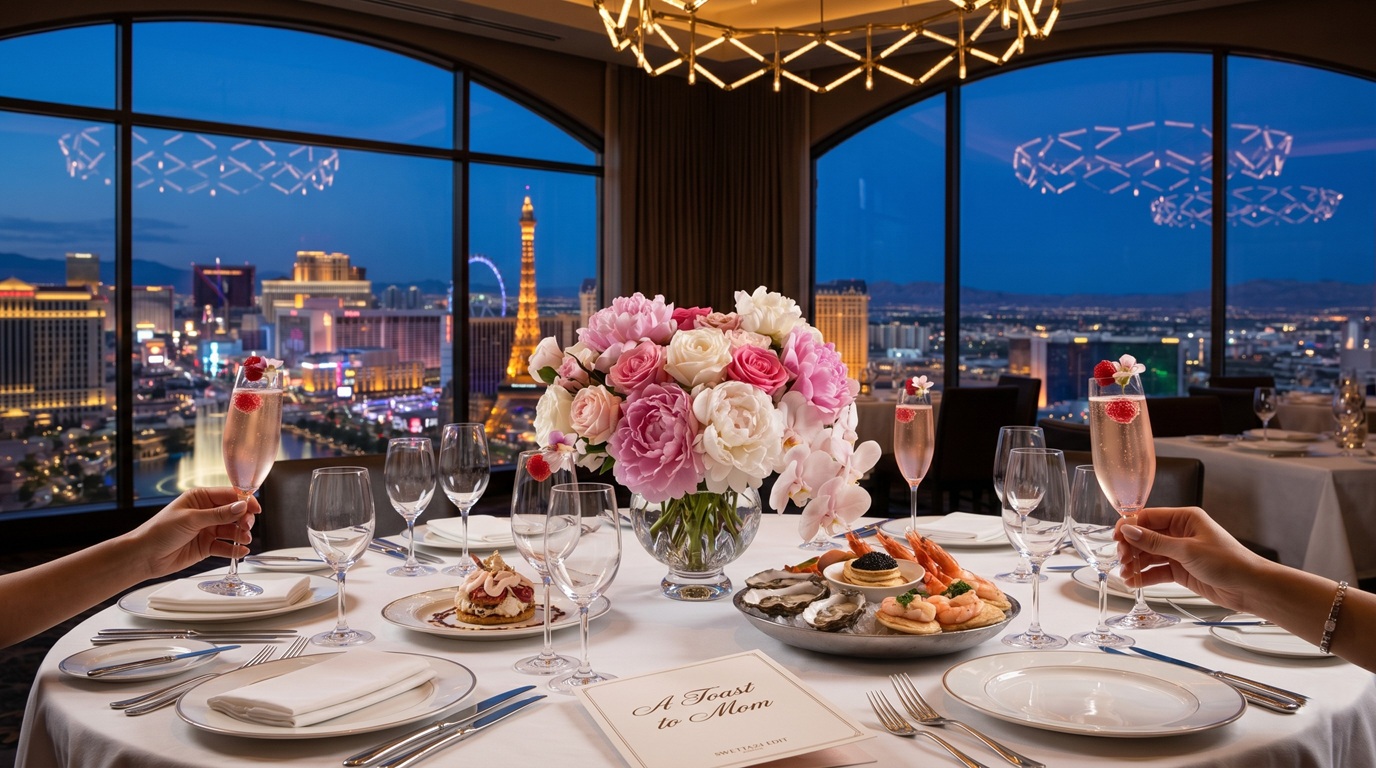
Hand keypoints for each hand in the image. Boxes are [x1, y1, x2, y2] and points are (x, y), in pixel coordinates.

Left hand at [126, 488, 261, 577]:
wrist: (144, 556)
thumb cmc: (160, 530)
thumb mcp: (191, 518)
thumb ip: (219, 514)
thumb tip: (242, 506)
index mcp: (200, 498)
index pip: (229, 495)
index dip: (244, 501)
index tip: (256, 508)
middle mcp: (206, 512)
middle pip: (234, 513)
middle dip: (243, 519)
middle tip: (246, 526)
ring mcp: (207, 529)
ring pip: (232, 530)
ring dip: (240, 535)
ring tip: (244, 540)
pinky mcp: (206, 546)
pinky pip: (225, 546)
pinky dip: (234, 549)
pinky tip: (240, 551)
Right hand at [1114, 506, 1263, 613]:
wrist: (1251, 587)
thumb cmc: (1228, 562)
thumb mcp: (1188, 550)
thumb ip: (1155, 542)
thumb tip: (1129, 531)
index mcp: (1185, 518)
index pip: (1149, 517)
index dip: (1130, 526)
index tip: (1116, 537)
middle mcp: (1180, 533)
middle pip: (1146, 537)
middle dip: (1131, 548)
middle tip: (1122, 559)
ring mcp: (1180, 552)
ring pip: (1149, 555)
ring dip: (1136, 564)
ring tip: (1125, 574)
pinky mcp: (1181, 570)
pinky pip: (1157, 570)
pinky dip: (1145, 576)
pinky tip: (1134, 582)